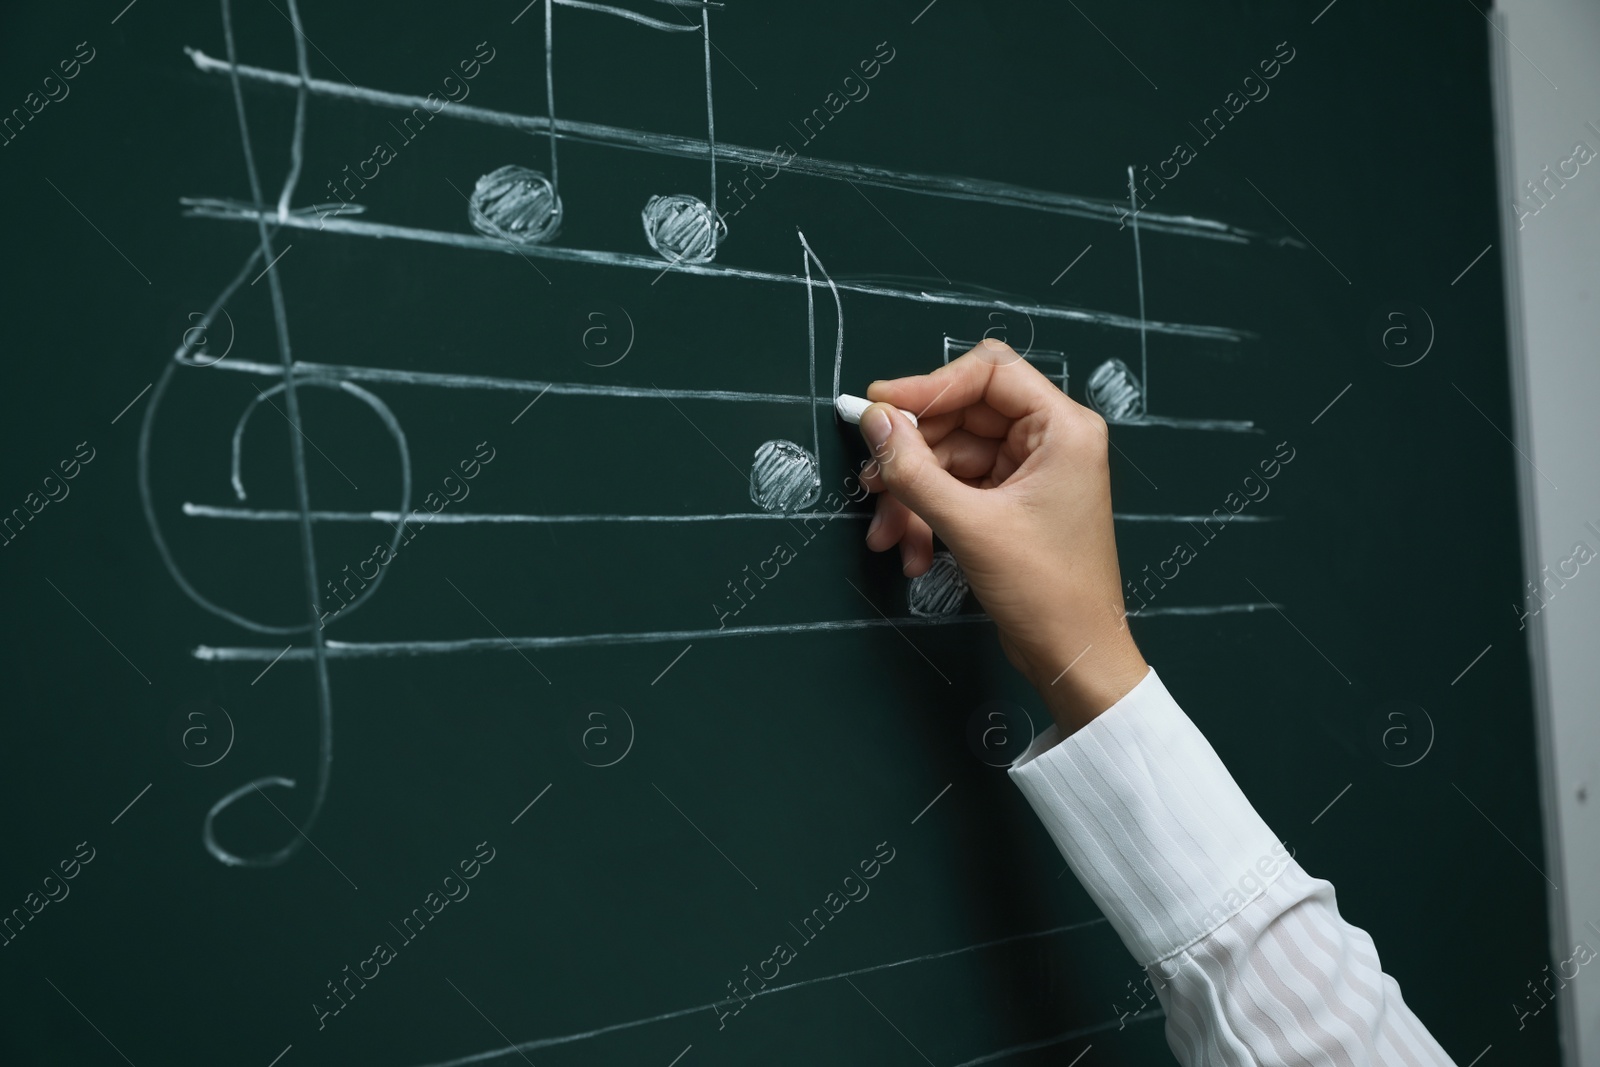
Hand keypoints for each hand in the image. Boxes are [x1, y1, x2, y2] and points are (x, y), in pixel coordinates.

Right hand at [856, 340, 1148, 733]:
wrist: (1074, 659)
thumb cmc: (1046, 591)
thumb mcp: (970, 525)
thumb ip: (914, 469)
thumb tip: (873, 421)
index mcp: (1061, 428)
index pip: (987, 374)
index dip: (928, 385)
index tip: (880, 408)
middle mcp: (1048, 441)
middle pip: (960, 417)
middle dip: (912, 456)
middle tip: (872, 483)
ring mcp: (1029, 474)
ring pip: (950, 460)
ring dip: (912, 497)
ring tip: (888, 537)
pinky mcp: (1011, 505)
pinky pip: (957, 491)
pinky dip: (928, 517)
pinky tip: (912, 553)